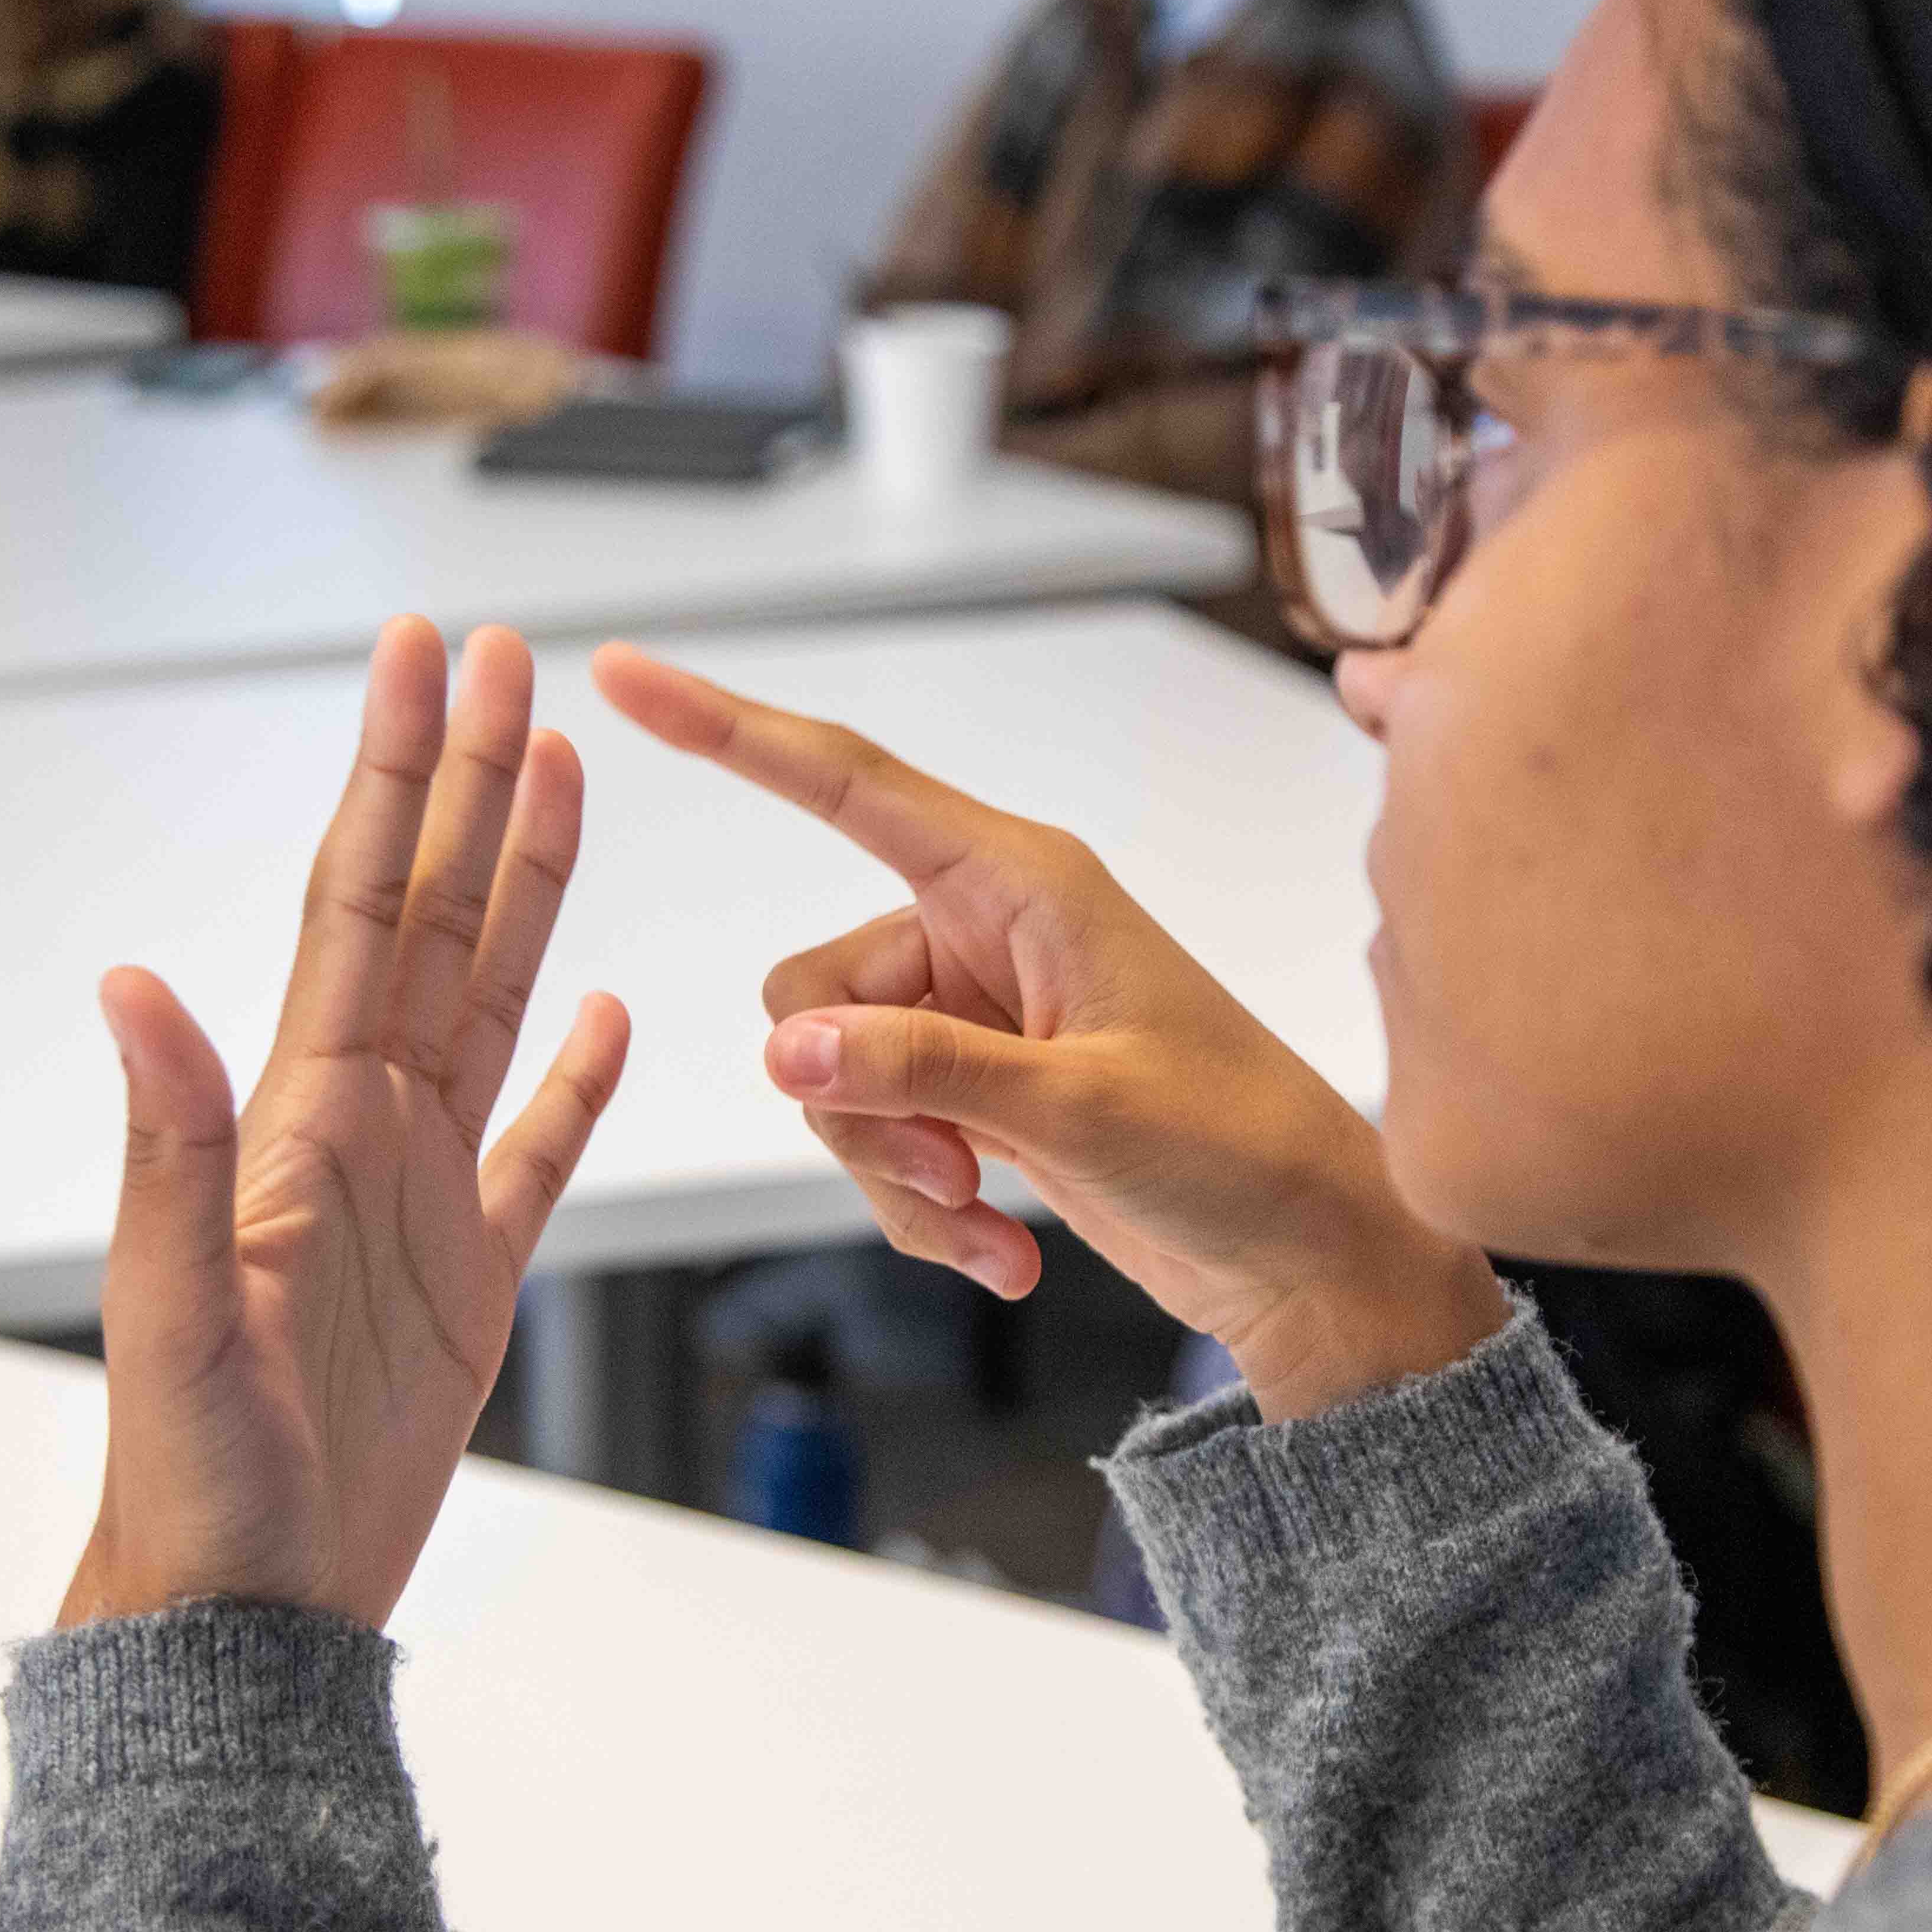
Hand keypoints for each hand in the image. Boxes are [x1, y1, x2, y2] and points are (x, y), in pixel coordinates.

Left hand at [60, 621, 628, 1629]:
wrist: (244, 1603)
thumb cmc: (194, 1474)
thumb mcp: (174, 1306)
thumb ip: (170, 1142)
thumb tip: (133, 987)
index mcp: (299, 1119)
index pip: (358, 904)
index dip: (393, 776)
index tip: (421, 658)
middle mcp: (361, 1129)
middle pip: (430, 915)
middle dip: (468, 781)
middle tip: (503, 658)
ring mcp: (422, 1196)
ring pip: (491, 999)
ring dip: (524, 884)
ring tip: (560, 771)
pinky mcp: (471, 1278)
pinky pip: (539, 1150)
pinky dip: (577, 1078)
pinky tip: (605, 1011)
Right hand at [593, 642, 1504, 1421]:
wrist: (1306, 1254)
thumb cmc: (1243, 1146)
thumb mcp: (1082, 1105)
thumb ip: (927, 1069)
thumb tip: (789, 1054)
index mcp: (1020, 880)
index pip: (843, 779)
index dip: (726, 727)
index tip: (625, 677)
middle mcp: (983, 931)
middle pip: (810, 992)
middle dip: (855, 1102)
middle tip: (951, 1173)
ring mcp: (973, 1015)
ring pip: (835, 1083)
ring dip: (897, 1172)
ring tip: (988, 1220)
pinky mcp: (973, 1091)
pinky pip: (881, 1138)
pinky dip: (926, 1206)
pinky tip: (1004, 1250)